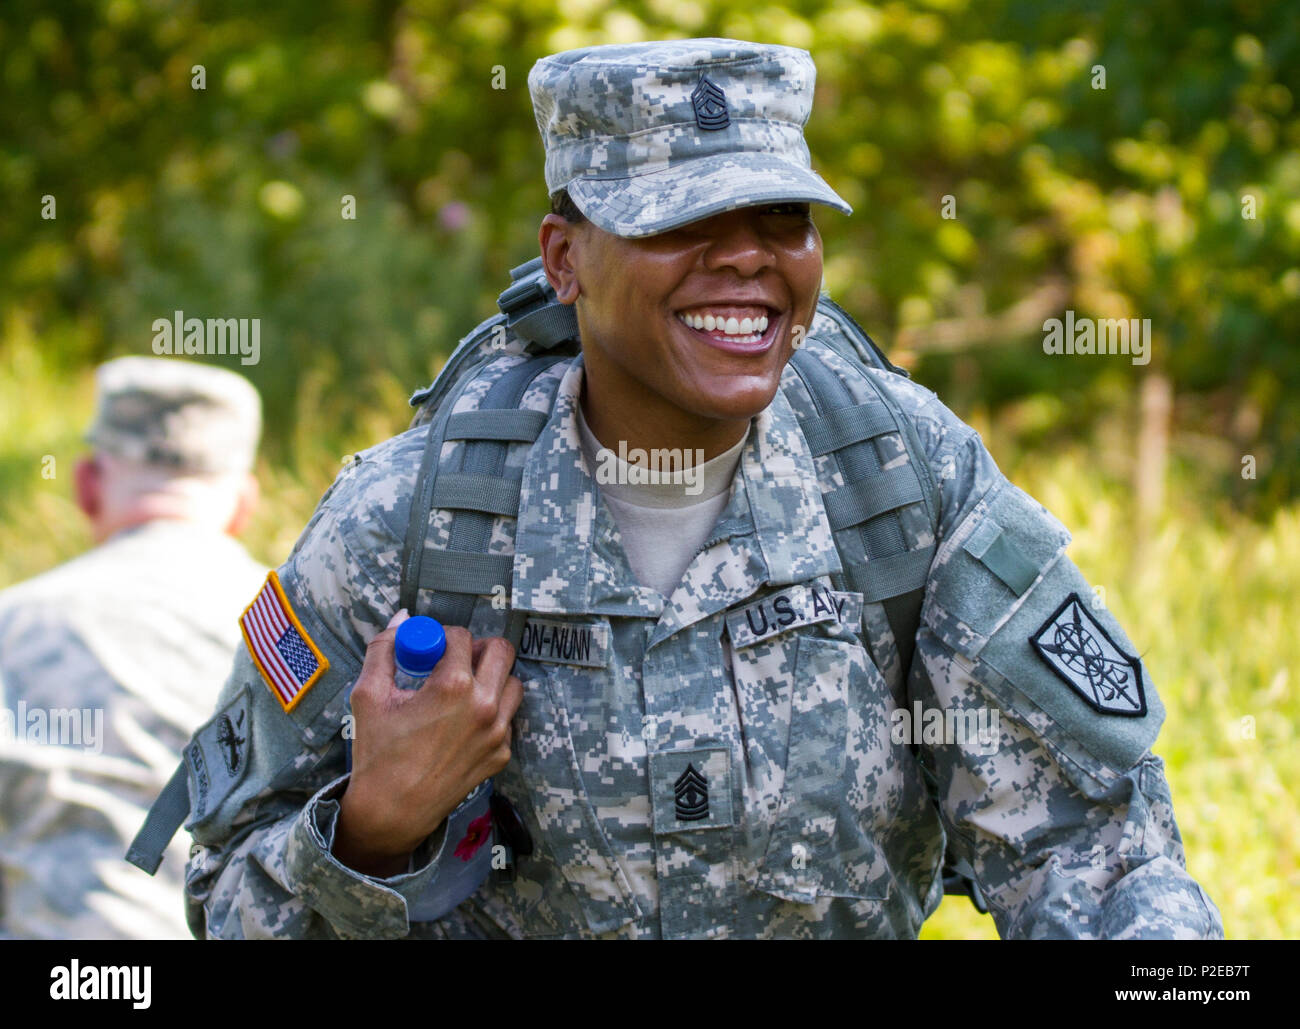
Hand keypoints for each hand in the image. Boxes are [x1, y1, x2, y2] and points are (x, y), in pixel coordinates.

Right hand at [332, 612, 522, 876]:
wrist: (392, 811)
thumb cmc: (378, 753)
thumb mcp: (368, 695)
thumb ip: (384, 649)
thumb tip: (401, 619)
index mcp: (453, 686)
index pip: (461, 636)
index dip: (442, 636)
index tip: (430, 648)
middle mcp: (484, 706)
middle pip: (501, 651)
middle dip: (476, 648)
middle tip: (454, 660)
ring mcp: (497, 732)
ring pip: (512, 683)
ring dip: (491, 677)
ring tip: (463, 688)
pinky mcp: (501, 754)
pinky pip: (508, 718)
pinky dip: (492, 711)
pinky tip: (464, 721)